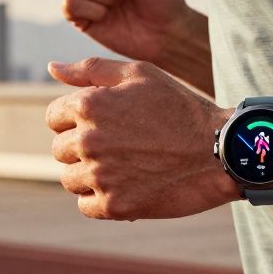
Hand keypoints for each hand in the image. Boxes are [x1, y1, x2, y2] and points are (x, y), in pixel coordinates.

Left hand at [45, 58, 237, 219]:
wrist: (220, 151)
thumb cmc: (180, 108)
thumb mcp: (140, 74)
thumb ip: (91, 69)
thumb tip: (52, 67)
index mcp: (89, 105)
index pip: (54, 117)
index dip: (77, 119)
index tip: (105, 124)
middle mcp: (89, 140)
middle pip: (60, 149)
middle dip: (83, 147)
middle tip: (121, 146)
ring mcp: (101, 176)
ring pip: (70, 179)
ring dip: (90, 175)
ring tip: (124, 166)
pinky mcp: (115, 206)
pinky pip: (86, 206)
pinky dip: (102, 200)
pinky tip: (127, 186)